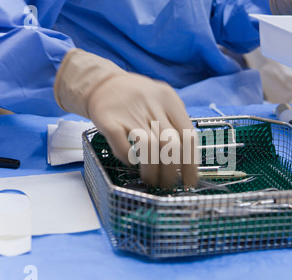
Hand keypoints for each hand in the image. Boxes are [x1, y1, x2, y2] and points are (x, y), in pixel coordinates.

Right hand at [54, 49, 198, 188]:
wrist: (101, 83)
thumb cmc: (135, 98)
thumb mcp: (161, 100)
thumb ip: (175, 122)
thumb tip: (187, 160)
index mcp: (169, 99)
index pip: (188, 136)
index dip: (191, 164)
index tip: (189, 181)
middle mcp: (152, 104)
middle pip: (170, 145)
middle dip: (171, 172)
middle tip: (168, 184)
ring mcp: (129, 112)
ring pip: (149, 148)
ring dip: (152, 170)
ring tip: (151, 180)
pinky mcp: (108, 120)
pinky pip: (122, 146)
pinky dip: (129, 159)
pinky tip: (131, 164)